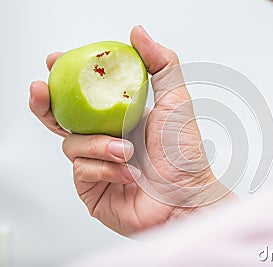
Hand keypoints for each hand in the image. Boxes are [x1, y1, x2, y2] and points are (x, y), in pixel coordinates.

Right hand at [30, 26, 235, 235]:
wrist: (187, 199)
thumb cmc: (183, 154)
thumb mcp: (176, 101)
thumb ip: (161, 64)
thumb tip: (138, 33)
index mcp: (121, 117)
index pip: (86, 95)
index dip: (66, 79)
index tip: (55, 62)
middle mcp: (107, 138)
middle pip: (63, 118)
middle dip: (46, 103)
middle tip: (41, 90)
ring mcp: (98, 163)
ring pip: (72, 143)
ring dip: (98, 144)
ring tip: (126, 151)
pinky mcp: (93, 187)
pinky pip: (82, 170)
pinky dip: (104, 169)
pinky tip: (128, 174)